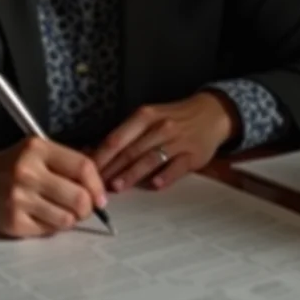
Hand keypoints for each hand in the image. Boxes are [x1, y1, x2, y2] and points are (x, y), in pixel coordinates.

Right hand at [0, 137, 107, 238]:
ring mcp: (19, 198)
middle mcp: (27, 172)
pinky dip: (51, 226)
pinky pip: (48, 231)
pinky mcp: (13, 222)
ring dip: (70, 218)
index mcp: (37, 149)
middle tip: (84, 207)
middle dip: (88, 207)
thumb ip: (67, 162)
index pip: (83, 167)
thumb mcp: (37, 150)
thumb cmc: (11, 165)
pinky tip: (42, 215)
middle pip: (79, 197)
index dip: (98, 185)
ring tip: (61, 210)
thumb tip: (99, 186)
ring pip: (67, 219)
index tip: (100, 196)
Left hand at [92, 92, 237, 192]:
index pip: (117, 138)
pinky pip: (176, 167)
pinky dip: (165, 176)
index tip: (88, 171)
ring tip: (117, 187)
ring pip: (150, 159)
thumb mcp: (150, 117)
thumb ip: (128, 134)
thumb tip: (98, 153)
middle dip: (112, 169)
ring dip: (131, 174)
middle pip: (130, 150)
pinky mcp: (193, 154)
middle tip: (97, 185)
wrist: (210, 113)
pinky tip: (154, 185)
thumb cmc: (173, 117)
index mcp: (145, 116)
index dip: (101, 156)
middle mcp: (159, 126)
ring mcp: (177, 140)